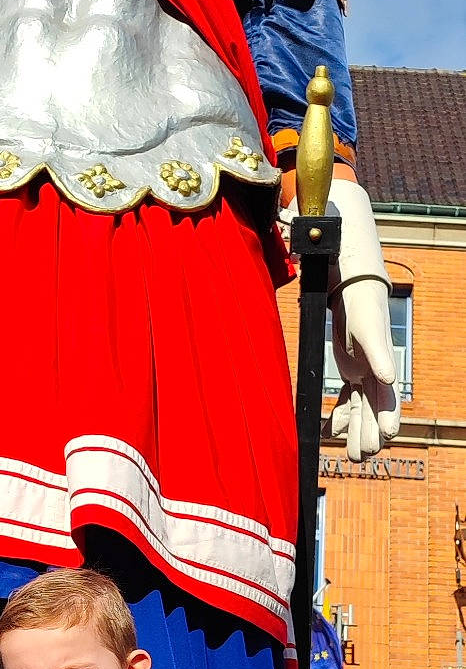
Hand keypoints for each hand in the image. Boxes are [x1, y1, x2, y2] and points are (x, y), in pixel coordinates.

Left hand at [327, 180, 399, 460]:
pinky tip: (338, 433)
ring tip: (361, 454)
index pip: (375, 332)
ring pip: (371, 394)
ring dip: (365, 423)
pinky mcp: (353, 358)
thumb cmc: (329, 235)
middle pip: (381, 377)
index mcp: (364, 304)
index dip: (380, 355)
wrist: (345, 238)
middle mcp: (371, 331)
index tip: (383, 378)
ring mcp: (365, 348)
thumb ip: (299, 228)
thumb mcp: (314, 231)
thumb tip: (285, 215)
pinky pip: (354, 393)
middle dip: (379, 412)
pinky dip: (348, 412)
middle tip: (376, 444)